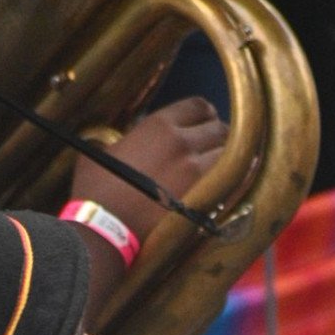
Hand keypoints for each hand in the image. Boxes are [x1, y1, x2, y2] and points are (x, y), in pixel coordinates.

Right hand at [71, 96, 228, 243]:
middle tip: (218, 144)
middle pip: (220, 129)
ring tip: (231, 164)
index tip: (207, 121)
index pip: (198, 107)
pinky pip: (234, 184)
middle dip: (220, 135)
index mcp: (160, 125)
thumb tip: (115, 144)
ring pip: (232, 155)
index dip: (205, 114)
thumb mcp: (100, 153)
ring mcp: (197, 172)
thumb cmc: (96, 192)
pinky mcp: (204, 200)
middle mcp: (184, 143)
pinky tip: (238, 182)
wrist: (106, 228)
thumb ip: (116, 142)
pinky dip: (238, 181)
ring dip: (233, 158)